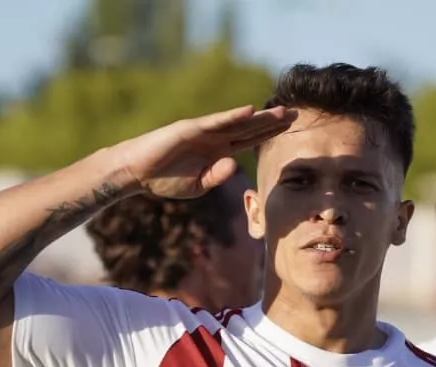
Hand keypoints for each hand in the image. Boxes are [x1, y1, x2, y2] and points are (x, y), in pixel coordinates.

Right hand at [113, 105, 295, 198]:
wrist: (137, 173)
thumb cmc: (164, 180)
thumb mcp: (198, 185)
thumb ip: (216, 176)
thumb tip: (233, 164)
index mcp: (218, 151)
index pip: (250, 140)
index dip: (271, 135)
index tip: (292, 130)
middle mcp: (214, 138)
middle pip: (250, 128)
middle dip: (274, 122)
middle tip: (298, 114)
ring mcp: (203, 131)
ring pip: (238, 122)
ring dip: (260, 117)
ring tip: (283, 111)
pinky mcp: (190, 129)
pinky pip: (215, 122)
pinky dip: (233, 117)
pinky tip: (251, 112)